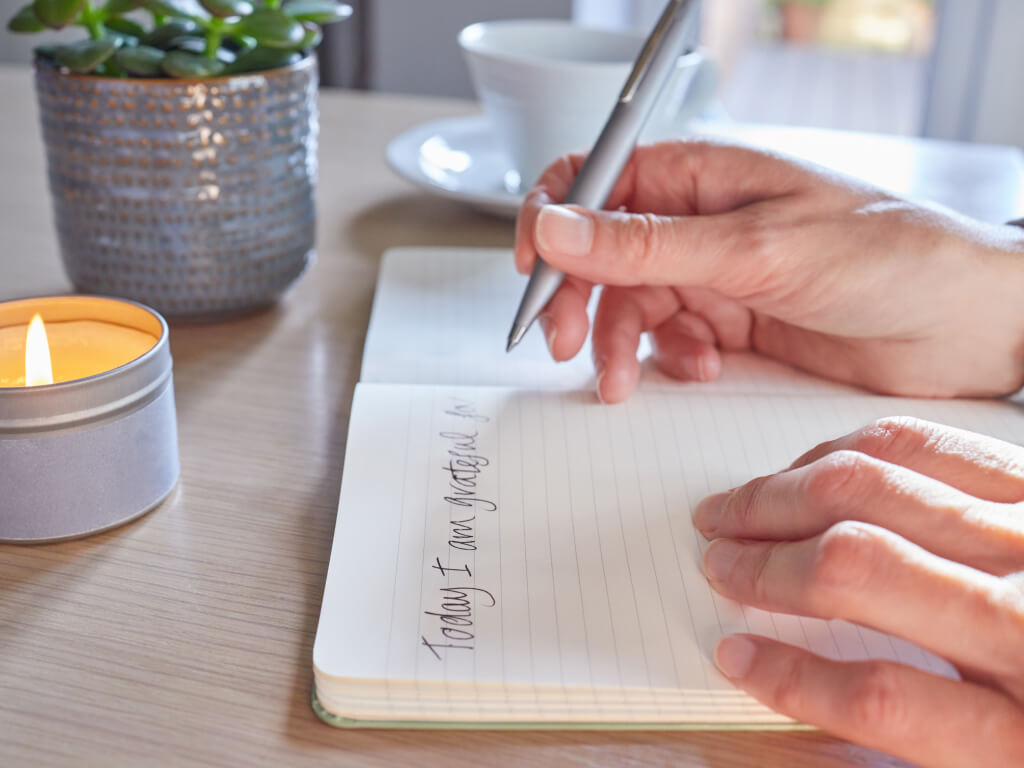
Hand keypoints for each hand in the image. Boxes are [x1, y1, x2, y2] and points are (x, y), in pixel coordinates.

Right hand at [514, 142, 1023, 402]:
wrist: (967, 326)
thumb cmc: (890, 255)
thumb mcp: (754, 248)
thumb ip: (646, 244)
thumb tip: (555, 226)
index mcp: (701, 175)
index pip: (593, 180)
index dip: (551, 221)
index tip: (532, 271)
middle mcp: (700, 222)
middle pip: (600, 254)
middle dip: (577, 300)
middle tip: (564, 344)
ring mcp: (714, 274)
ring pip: (629, 305)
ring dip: (620, 344)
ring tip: (626, 380)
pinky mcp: (732, 323)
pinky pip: (669, 340)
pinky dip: (669, 360)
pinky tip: (701, 368)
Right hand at [692, 416, 1023, 766]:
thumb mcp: (1020, 760)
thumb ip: (926, 728)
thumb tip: (801, 682)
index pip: (882, 697)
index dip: (791, 679)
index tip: (733, 656)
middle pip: (857, 563)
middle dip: (764, 560)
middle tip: (713, 558)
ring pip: (877, 483)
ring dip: (786, 492)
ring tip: (735, 505)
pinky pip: (929, 441)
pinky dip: (853, 449)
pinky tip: (814, 464)